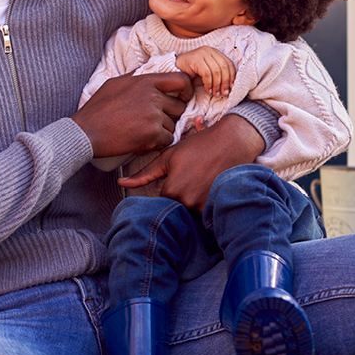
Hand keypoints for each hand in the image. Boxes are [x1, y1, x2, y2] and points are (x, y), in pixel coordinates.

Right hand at [72, 72, 193, 157]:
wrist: (86, 132)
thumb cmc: (97, 109)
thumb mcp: (115, 83)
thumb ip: (135, 77)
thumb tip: (148, 71)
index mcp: (145, 81)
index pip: (181, 79)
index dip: (185, 90)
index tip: (181, 98)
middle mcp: (152, 96)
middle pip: (179, 106)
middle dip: (171, 116)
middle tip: (157, 123)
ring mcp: (153, 114)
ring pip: (172, 125)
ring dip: (162, 132)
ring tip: (143, 133)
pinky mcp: (152, 133)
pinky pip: (167, 139)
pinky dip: (157, 143)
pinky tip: (142, 142)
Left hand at [118, 113, 264, 212]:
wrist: (233, 141)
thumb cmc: (199, 146)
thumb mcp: (169, 157)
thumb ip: (145, 174)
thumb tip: (121, 182)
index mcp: (172, 190)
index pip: (159, 203)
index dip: (164, 193)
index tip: (173, 181)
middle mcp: (188, 203)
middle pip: (175, 209)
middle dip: (178, 197)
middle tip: (190, 178)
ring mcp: (205, 207)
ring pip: (190, 212)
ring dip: (192, 201)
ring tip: (201, 179)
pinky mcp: (220, 207)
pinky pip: (206, 213)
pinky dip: (206, 202)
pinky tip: (210, 185)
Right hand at [176, 46, 235, 96]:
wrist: (175, 70)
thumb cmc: (192, 73)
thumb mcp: (208, 73)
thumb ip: (218, 76)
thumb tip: (229, 87)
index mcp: (215, 52)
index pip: (229, 63)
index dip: (232, 76)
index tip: (232, 87)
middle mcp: (209, 50)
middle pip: (224, 66)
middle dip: (226, 82)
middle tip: (224, 93)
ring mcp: (202, 53)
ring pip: (216, 70)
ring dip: (217, 85)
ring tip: (215, 93)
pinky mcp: (195, 58)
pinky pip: (207, 73)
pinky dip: (209, 84)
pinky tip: (208, 90)